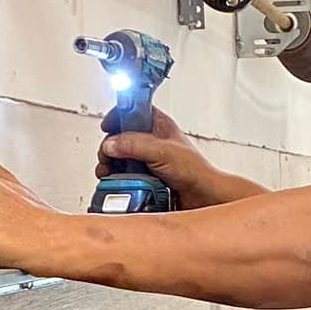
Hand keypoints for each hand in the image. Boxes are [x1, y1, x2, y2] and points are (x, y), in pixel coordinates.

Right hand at [95, 106, 223, 207]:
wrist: (203, 199)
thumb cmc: (196, 172)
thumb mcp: (162, 152)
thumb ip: (134, 144)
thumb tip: (111, 143)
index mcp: (158, 125)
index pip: (132, 110)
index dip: (118, 116)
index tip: (107, 126)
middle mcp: (151, 140)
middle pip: (120, 137)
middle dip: (109, 147)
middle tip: (107, 157)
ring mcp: (147, 159)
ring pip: (119, 157)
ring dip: (110, 165)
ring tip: (108, 173)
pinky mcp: (144, 176)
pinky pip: (124, 175)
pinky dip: (117, 179)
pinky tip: (117, 183)